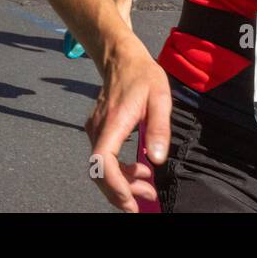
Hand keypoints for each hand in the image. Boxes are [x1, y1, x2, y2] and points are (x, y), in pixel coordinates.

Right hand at [84, 35, 171, 212]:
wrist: (122, 58)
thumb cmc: (143, 75)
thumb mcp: (160, 97)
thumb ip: (159, 128)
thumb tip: (157, 160)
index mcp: (114, 121)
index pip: (102, 160)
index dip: (113, 184)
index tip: (130, 199)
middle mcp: (98, 128)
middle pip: (99, 172)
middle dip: (121, 191)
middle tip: (148, 198)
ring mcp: (95, 130)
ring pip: (101, 168)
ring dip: (122, 183)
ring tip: (147, 188)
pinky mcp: (98, 131)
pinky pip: (104, 159)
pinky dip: (119, 171)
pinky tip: (138, 170)